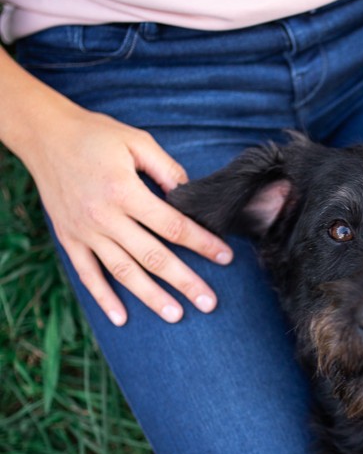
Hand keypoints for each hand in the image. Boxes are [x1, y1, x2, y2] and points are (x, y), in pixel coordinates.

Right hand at [20, 105, 233, 324]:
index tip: (226, 258)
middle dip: (184, 282)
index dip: (203, 243)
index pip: (173, 226)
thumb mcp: (137, 141)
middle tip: (209, 302)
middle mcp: (104, 216)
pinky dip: (103, 298)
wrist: (44, 135)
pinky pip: (87, 274)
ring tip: (176, 315)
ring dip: (150, 297)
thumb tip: (191, 196)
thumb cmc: (96, 136)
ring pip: (123, 272)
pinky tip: (122, 318)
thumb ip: (168, 169)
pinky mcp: (69, 238)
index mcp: (125, 191)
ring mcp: (84, 231)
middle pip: (152, 256)